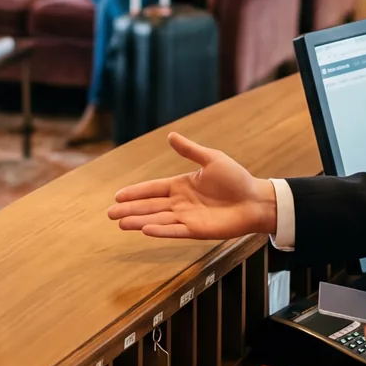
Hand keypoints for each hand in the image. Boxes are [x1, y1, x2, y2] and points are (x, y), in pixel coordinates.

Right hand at [107, 131, 276, 239]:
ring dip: (139, 221)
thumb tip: (170, 136)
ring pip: (157, 219)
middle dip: (129, 209)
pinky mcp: (197, 230)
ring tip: (121, 224)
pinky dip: (160, 230)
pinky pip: (175, 230)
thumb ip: (190, 150)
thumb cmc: (236, 179)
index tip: (117, 195)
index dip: (135, 192)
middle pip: (150, 206)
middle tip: (110, 213)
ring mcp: (187, 217)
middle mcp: (180, 202)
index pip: (152, 189)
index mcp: (181, 185)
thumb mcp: (212, 159)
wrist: (255, 200)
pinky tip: (145, 229)